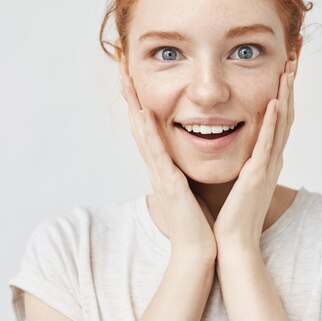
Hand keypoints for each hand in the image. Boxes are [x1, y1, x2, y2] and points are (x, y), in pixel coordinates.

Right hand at [120, 72, 216, 261]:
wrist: (199, 250)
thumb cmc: (198, 221)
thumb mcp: (190, 188)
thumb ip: (186, 171)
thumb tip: (191, 156)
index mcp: (165, 167)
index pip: (149, 129)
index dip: (140, 104)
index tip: (135, 80)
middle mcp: (158, 168)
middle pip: (140, 126)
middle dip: (131, 98)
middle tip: (122, 71)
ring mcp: (160, 175)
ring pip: (143, 134)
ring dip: (134, 106)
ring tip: (126, 81)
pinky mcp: (169, 184)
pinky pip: (157, 153)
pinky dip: (148, 132)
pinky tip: (143, 112)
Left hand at [212, 60, 296, 249]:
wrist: (232, 243)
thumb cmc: (232, 214)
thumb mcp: (238, 180)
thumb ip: (241, 161)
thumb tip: (229, 144)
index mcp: (265, 160)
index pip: (278, 120)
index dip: (283, 94)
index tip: (284, 71)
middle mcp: (271, 160)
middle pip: (285, 116)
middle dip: (289, 87)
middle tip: (294, 61)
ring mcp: (266, 167)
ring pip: (281, 125)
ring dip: (285, 96)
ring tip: (289, 71)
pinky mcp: (257, 175)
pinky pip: (266, 144)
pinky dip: (272, 123)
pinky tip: (275, 102)